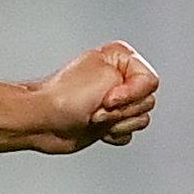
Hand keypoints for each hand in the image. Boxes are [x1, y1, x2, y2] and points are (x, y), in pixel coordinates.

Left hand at [32, 41, 158, 151]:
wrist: (43, 121)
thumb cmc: (66, 98)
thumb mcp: (109, 76)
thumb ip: (139, 82)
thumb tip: (143, 97)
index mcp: (121, 59)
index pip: (150, 81)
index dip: (131, 94)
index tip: (108, 97)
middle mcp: (120, 78)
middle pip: (147, 102)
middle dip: (122, 110)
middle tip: (97, 108)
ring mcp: (115, 102)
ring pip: (140, 119)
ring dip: (117, 123)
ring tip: (94, 118)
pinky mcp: (110, 122)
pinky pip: (129, 133)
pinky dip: (113, 134)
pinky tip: (95, 129)